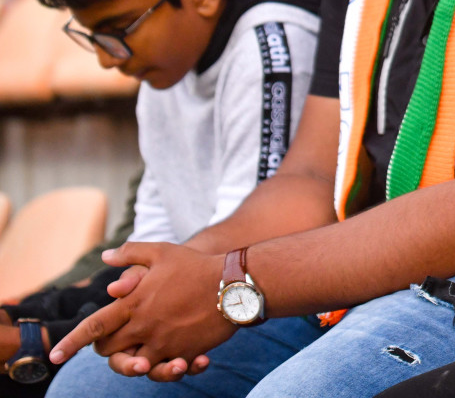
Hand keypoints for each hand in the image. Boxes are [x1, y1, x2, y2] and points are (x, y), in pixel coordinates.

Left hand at [49, 244, 234, 379]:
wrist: (234, 284)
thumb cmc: (196, 266)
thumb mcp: (162, 252)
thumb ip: (131, 253)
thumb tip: (105, 256)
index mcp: (133, 304)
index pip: (94, 327)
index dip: (71, 342)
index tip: (54, 356)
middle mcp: (143, 326)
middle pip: (109, 351)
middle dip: (107, 350)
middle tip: (115, 345)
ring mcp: (162, 342)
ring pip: (134, 365)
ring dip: (134, 363)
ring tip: (143, 359)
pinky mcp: (182, 352)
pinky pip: (164, 368)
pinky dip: (165, 365)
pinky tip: (178, 358)